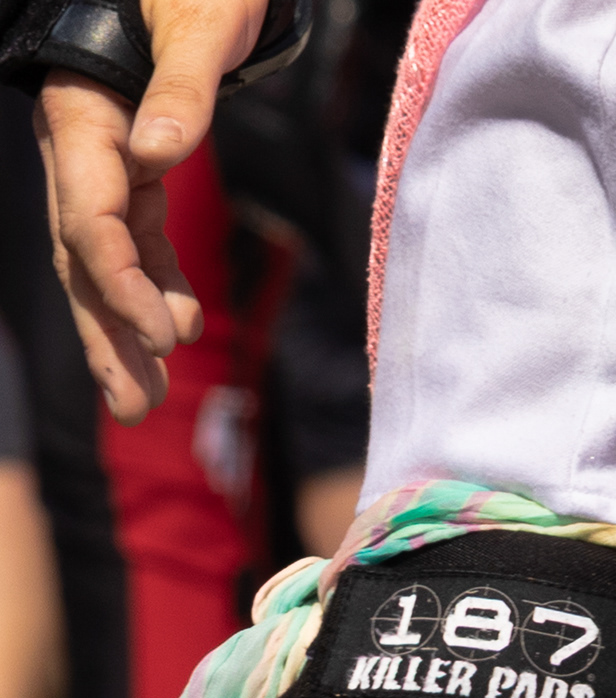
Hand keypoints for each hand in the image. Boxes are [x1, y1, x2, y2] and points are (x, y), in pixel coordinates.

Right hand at [33, 0, 263, 420]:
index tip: (163, 335)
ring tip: (144, 401)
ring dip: (125, 329)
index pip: (91, 219)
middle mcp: (82, 147)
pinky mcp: (137, 171)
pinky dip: (154, 288)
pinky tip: (178, 329)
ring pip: (106, 261)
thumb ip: (180, 90)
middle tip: (130, 407)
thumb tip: (159, 153)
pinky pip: (138, 242)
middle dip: (105, 333)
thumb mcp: (199, 27)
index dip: (119, 281)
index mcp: (83, 116)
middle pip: (85, 256)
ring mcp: (107, 163)